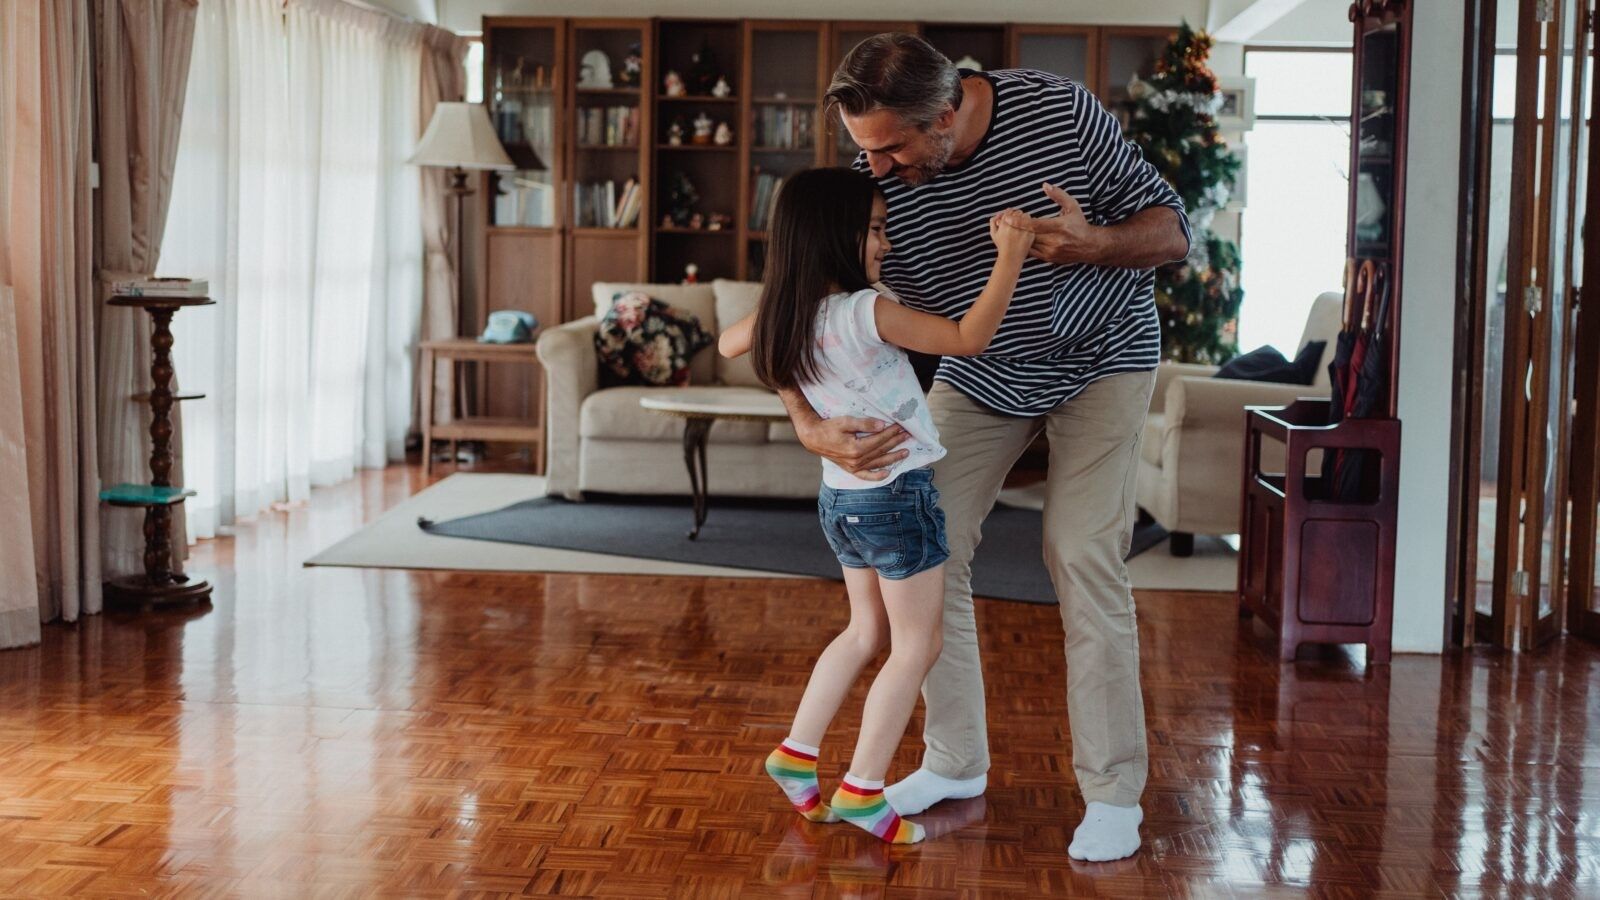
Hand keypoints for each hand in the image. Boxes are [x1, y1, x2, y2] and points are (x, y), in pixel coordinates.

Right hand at [793, 414, 909, 480]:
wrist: (814, 438)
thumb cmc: (829, 427)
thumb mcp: (846, 421)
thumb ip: (865, 424)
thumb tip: (882, 425)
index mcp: (856, 448)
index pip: (880, 440)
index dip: (891, 432)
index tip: (901, 426)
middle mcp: (857, 460)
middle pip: (881, 450)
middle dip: (896, 442)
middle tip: (908, 435)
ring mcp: (854, 467)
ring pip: (878, 463)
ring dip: (893, 458)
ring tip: (906, 452)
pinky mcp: (850, 469)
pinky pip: (866, 476)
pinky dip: (877, 476)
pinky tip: (888, 473)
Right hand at [988, 208, 1035, 256]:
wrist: (1011, 258)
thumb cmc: (1002, 246)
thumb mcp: (994, 234)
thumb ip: (993, 223)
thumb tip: (996, 215)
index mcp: (1004, 224)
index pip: (1009, 211)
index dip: (1011, 213)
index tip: (1012, 216)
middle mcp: (1013, 225)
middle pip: (1018, 212)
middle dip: (1018, 215)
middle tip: (1018, 220)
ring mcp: (1022, 229)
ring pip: (1026, 216)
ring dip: (1024, 218)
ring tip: (1022, 224)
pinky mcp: (1030, 233)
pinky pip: (1031, 224)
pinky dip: (1029, 225)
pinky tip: (1026, 230)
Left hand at [1013, 182, 1105, 265]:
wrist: (1089, 246)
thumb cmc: (1079, 223)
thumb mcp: (1072, 206)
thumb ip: (1058, 195)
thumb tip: (1045, 185)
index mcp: (1060, 226)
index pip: (1036, 225)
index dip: (1021, 222)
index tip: (1008, 218)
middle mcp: (1055, 241)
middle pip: (1030, 236)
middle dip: (1017, 230)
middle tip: (1005, 223)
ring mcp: (1052, 251)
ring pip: (1029, 246)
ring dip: (1019, 239)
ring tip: (1009, 231)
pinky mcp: (1049, 258)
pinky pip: (1032, 253)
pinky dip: (1024, 246)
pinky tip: (1018, 240)